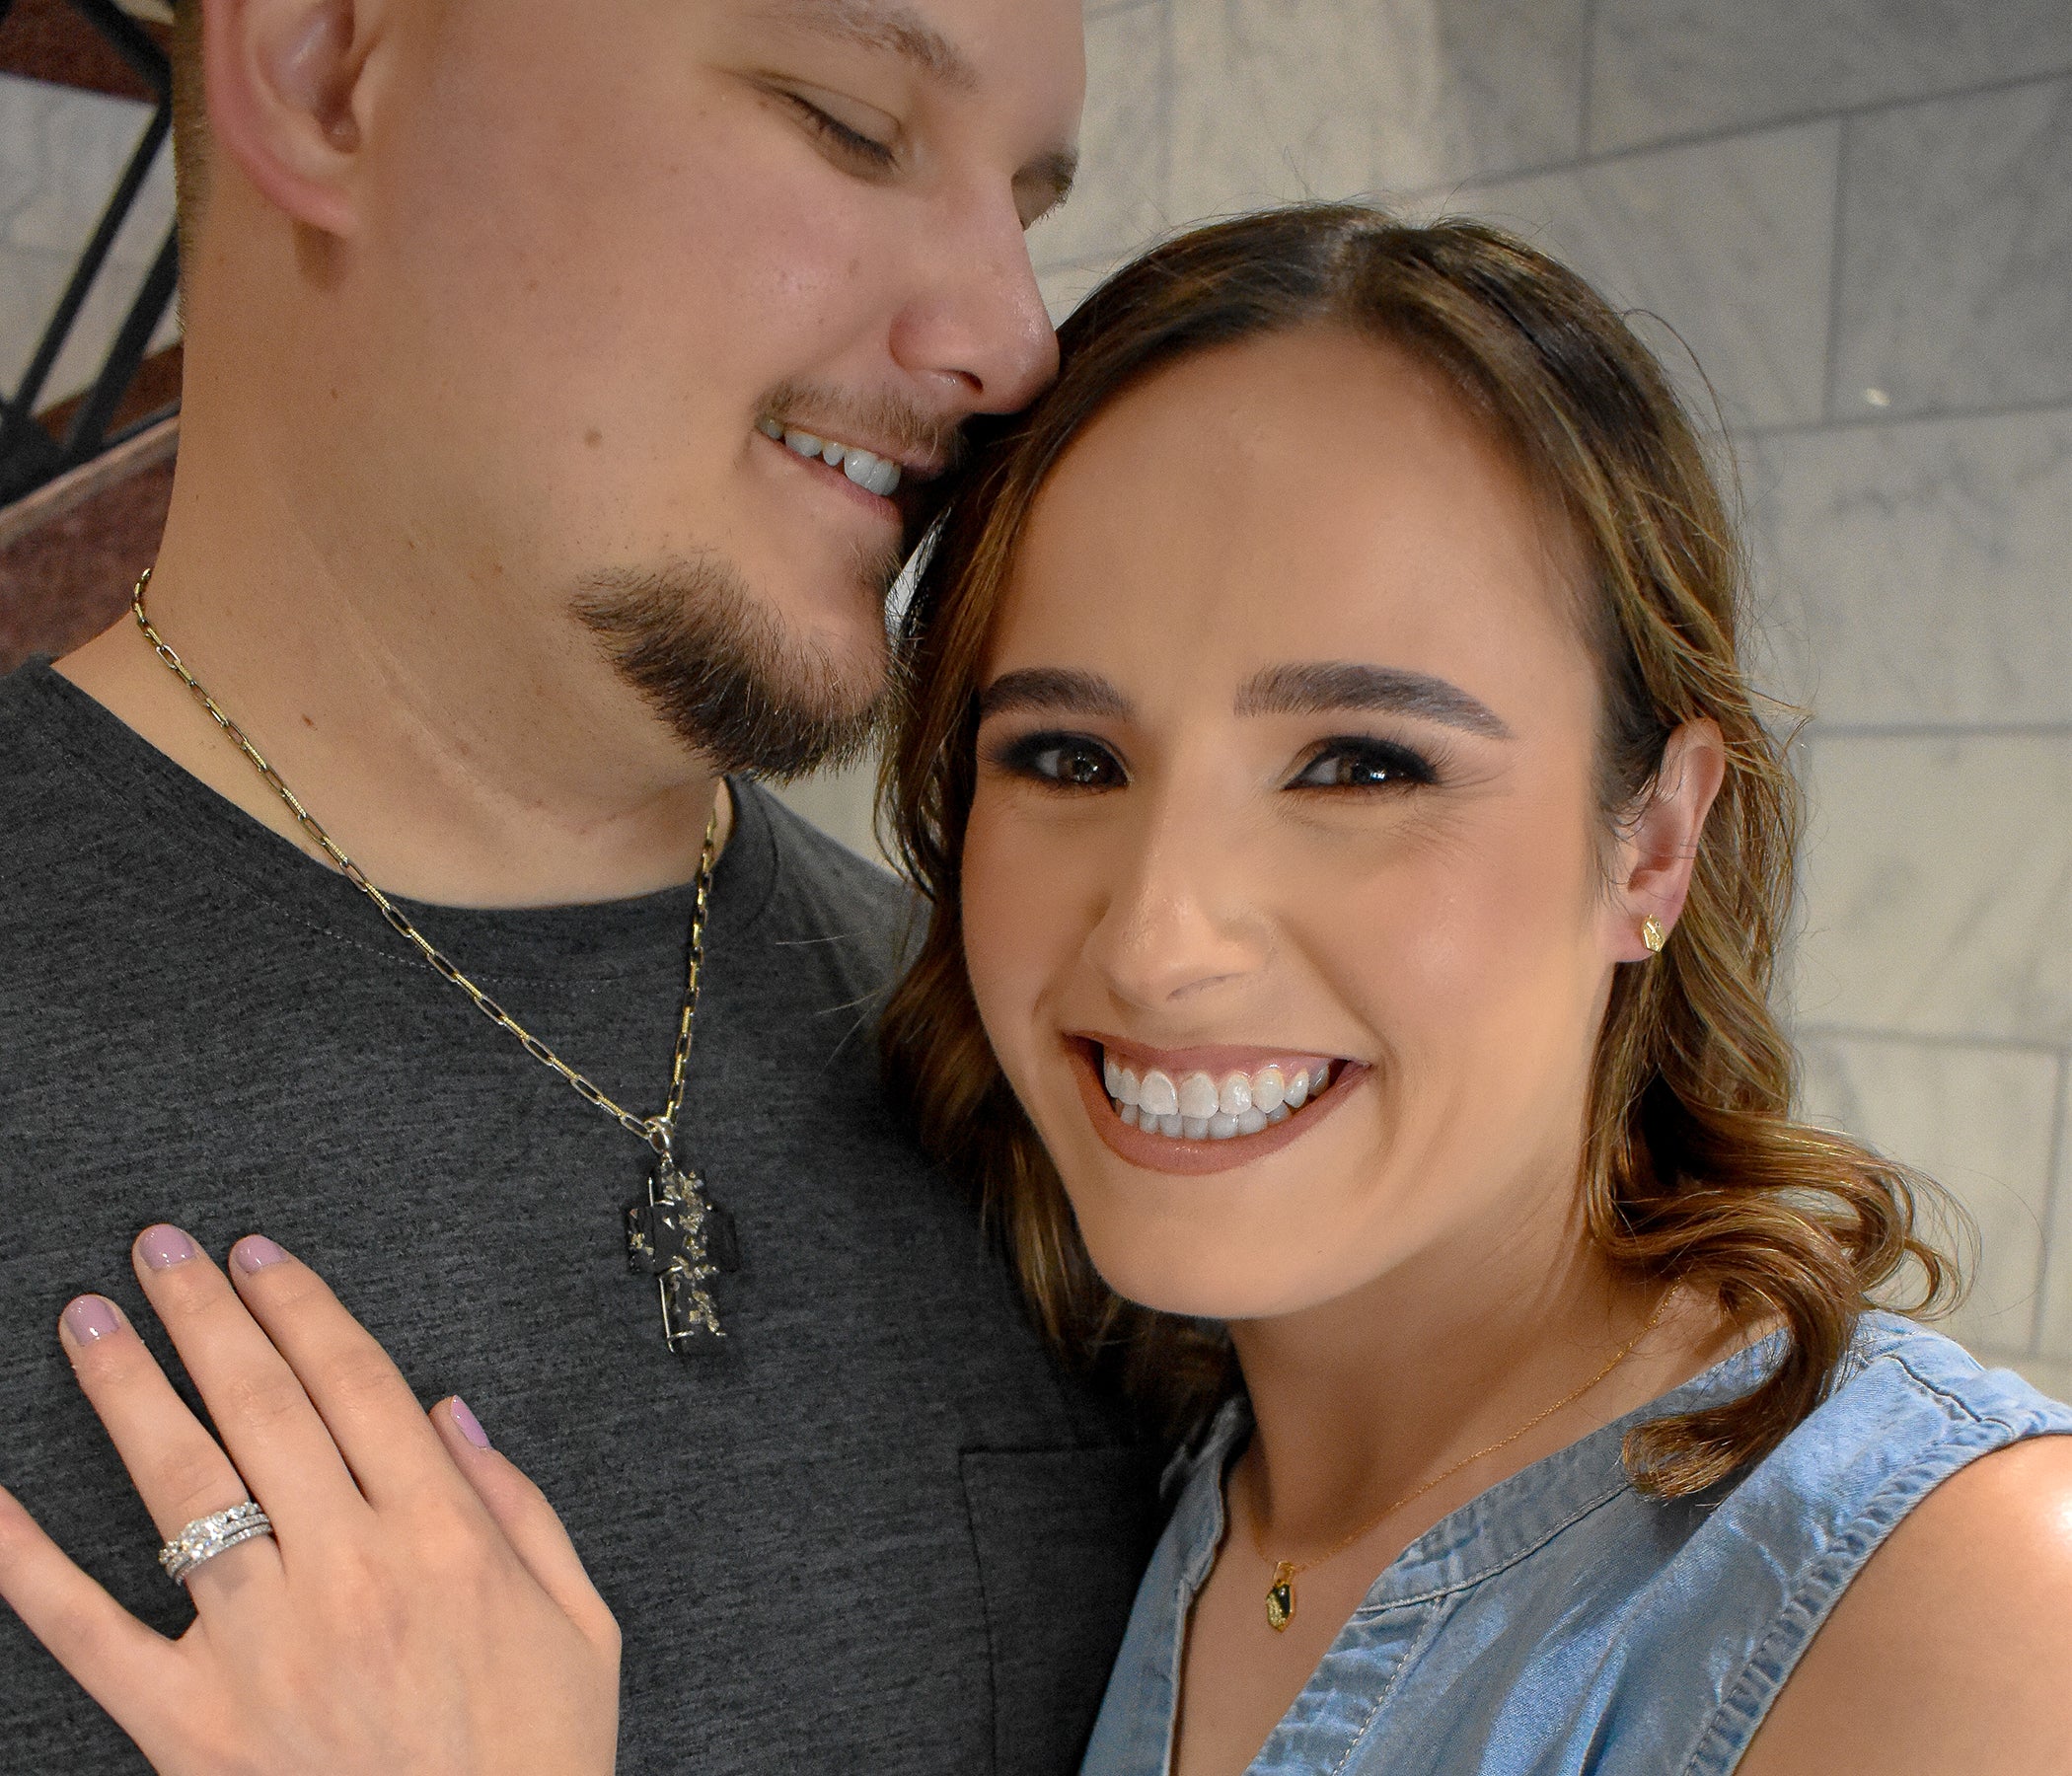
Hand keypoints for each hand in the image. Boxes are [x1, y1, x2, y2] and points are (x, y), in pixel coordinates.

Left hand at [0, 1228, 619, 1774]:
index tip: (258, 1253)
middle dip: (207, 1314)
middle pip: (264, 1409)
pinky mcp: (189, 1726)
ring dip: (130, 1389)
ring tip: (88, 1318)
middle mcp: (351, 1572)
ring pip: (182, 1487)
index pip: (355, 1383)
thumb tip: (450, 1412)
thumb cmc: (536, 1758)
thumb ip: (524, 1509)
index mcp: (446, 1538)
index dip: (301, 1306)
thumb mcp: (582, 1623)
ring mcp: (262, 1647)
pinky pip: (90, 1632)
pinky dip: (27, 1562)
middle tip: (159, 1248)